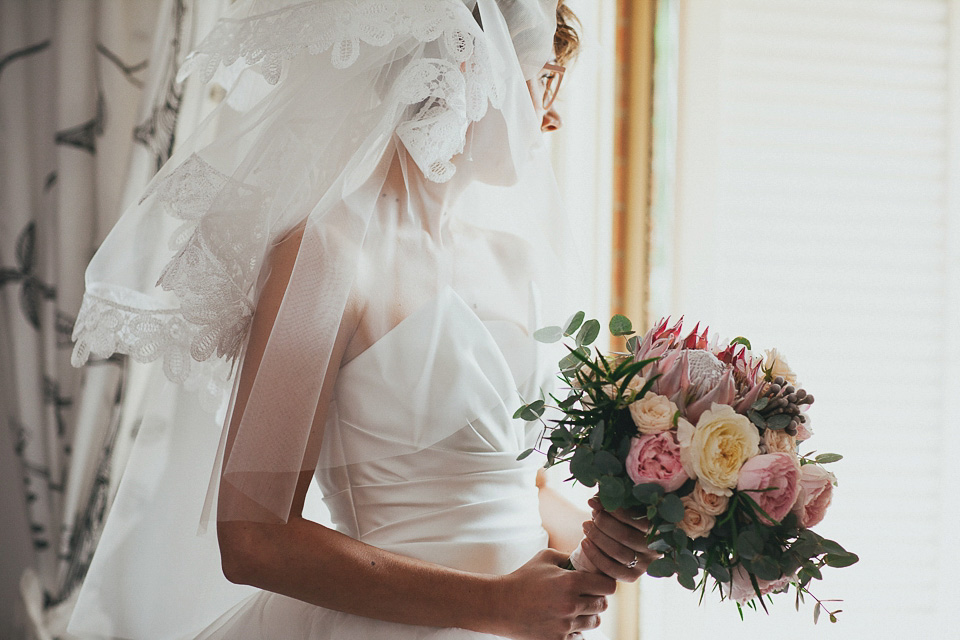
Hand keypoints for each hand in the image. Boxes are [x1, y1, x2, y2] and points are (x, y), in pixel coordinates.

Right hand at [492, 548, 615, 639]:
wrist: (500, 605)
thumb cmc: (522, 578)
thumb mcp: (546, 558)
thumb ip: (569, 557)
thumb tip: (588, 559)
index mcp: (570, 582)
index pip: (607, 586)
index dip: (605, 584)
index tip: (599, 583)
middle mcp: (571, 604)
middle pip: (603, 605)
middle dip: (597, 599)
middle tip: (587, 595)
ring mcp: (564, 625)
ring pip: (593, 622)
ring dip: (587, 615)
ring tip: (575, 608)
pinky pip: (579, 636)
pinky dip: (575, 629)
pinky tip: (564, 621)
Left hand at [580, 496, 660, 581]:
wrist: (616, 544)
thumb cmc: (621, 518)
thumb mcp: (621, 508)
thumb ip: (611, 501)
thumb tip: (594, 501)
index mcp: (659, 528)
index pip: (639, 519)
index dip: (616, 510)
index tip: (597, 502)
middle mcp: (655, 548)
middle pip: (626, 536)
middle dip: (604, 523)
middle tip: (593, 514)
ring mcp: (645, 564)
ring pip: (618, 552)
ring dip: (598, 537)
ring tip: (586, 525)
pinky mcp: (632, 576)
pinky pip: (611, 569)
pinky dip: (595, 555)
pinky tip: (584, 542)